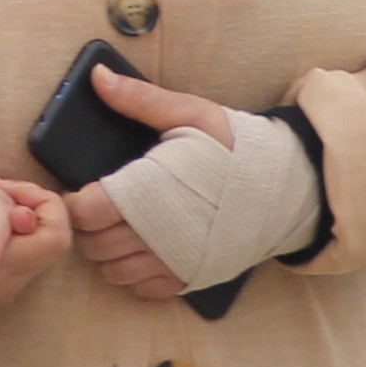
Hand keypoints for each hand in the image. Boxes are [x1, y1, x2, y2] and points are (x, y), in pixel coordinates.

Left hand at [67, 65, 324, 298]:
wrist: (287, 188)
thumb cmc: (235, 148)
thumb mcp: (190, 114)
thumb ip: (140, 99)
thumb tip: (97, 76)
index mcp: (147, 191)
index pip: (85, 212)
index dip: (78, 201)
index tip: (87, 189)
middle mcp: (155, 235)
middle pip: (93, 245)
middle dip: (90, 226)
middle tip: (105, 206)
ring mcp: (172, 262)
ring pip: (112, 271)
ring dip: (108, 252)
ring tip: (123, 226)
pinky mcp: (188, 279)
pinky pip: (140, 289)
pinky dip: (133, 273)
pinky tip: (143, 249)